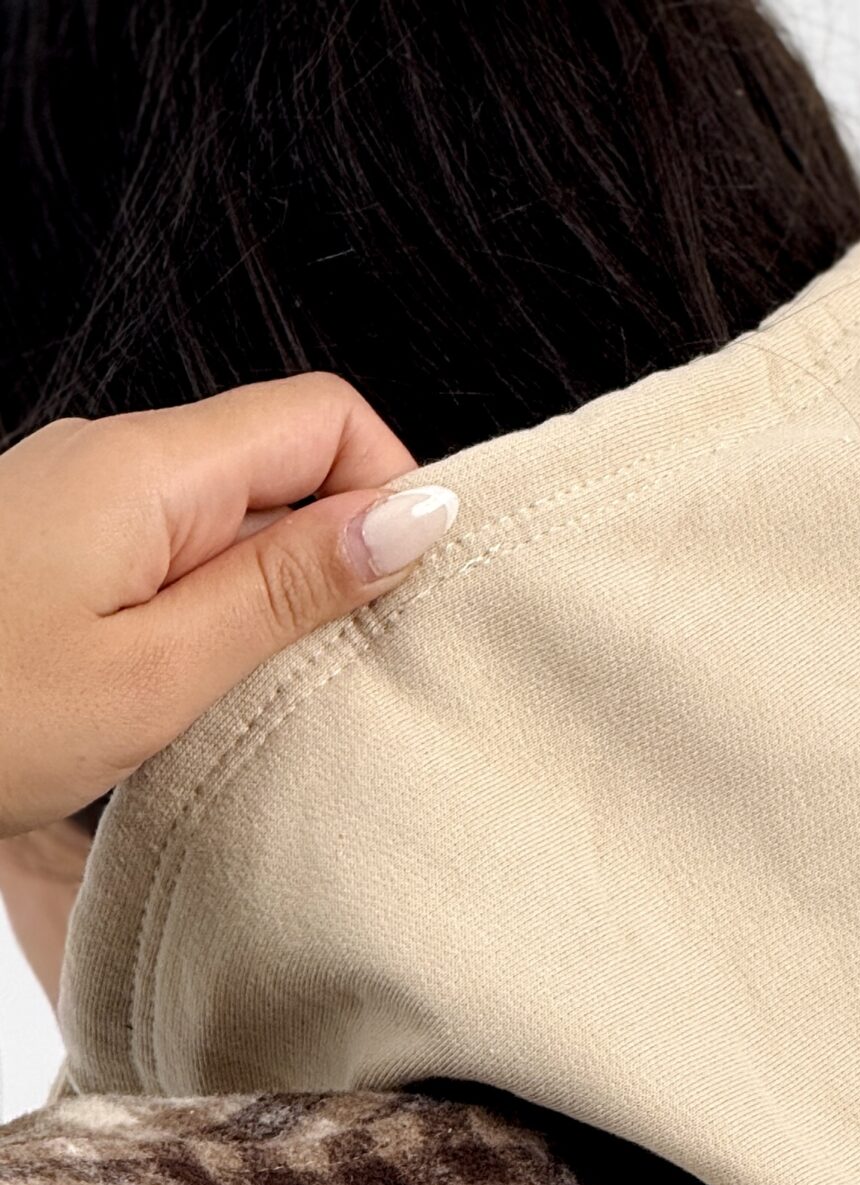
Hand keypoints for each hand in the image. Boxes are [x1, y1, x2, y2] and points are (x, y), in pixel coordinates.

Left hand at [0, 373, 458, 837]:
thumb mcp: (161, 671)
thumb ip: (290, 587)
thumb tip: (417, 515)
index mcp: (144, 469)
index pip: (324, 419)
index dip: (392, 493)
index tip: (408, 600)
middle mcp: (108, 460)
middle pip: (281, 464)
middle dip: (340, 556)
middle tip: (342, 673)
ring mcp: (72, 501)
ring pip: (228, 517)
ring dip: (275, 597)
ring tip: (261, 696)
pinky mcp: (49, 551)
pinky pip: (168, 555)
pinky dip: (210, 616)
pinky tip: (193, 695)